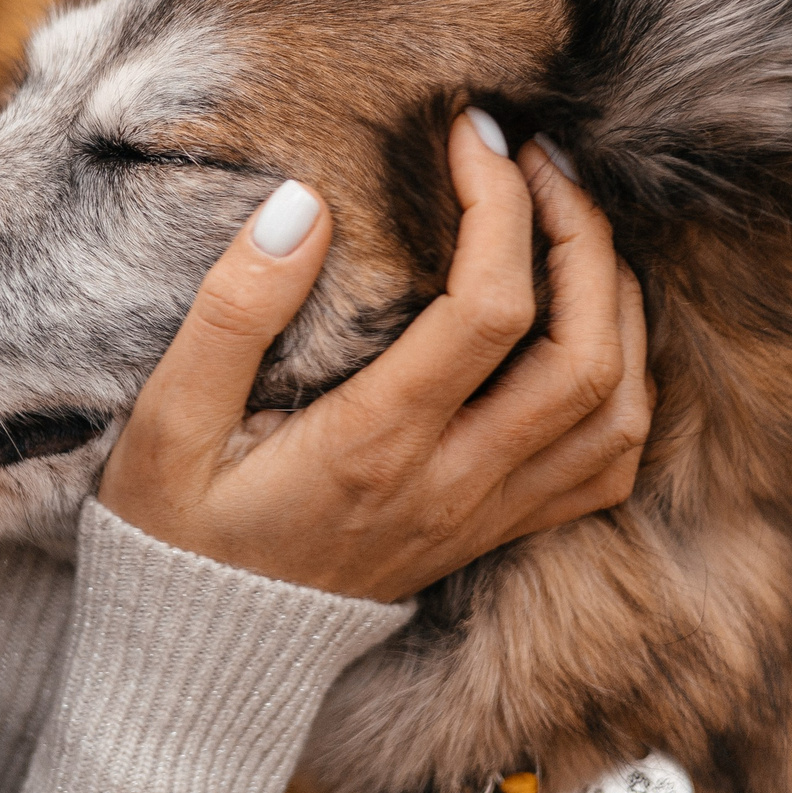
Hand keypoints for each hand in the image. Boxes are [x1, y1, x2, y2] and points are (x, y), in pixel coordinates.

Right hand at [97, 109, 650, 602]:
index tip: (470, 134)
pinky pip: (606, 466)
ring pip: (617, 409)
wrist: (201, 657)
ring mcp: (485, 516)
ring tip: (571, 223)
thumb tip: (303, 205)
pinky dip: (626, 385)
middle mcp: (453, 484)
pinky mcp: (494, 533)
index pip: (489, 310)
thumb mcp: (165, 425)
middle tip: (538, 159)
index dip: (500, 205)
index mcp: (375, 447)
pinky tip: (591, 325)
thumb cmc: (174, 532)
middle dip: (581, 235)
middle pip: (585, 351)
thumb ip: (232, 313)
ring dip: (618, 302)